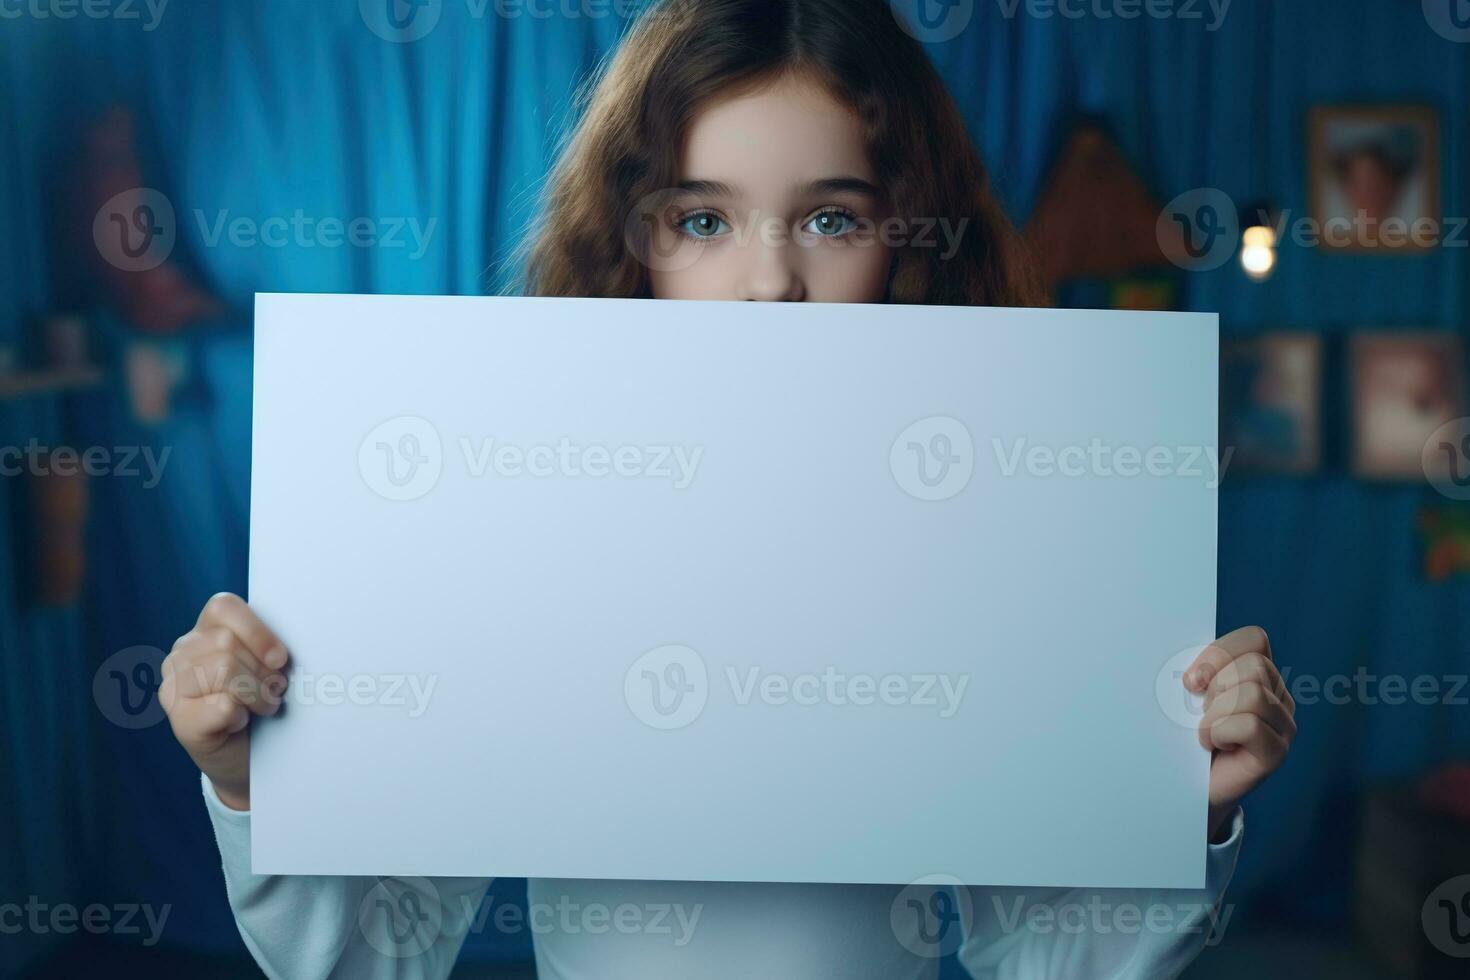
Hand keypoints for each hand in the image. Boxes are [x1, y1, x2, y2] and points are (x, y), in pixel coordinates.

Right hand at [160, 593, 289, 810]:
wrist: (249, 759)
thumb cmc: (259, 705)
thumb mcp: (265, 667)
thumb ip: (264, 647)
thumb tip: (281, 651)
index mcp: (203, 632)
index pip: (223, 607)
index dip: (257, 631)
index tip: (280, 658)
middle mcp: (180, 655)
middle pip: (228, 643)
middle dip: (262, 671)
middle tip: (272, 691)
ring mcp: (173, 688)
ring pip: (224, 669)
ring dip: (256, 693)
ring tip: (261, 706)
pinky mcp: (180, 720)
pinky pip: (223, 705)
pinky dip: (242, 715)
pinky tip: (239, 723)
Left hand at [1184, 626, 1295, 842]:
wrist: (1185, 784)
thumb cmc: (1186, 734)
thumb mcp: (1188, 695)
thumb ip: (1198, 673)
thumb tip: (1191, 673)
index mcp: (1259, 675)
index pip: (1255, 639)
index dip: (1219, 653)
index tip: (1191, 680)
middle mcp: (1278, 697)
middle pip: (1254, 665)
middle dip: (1217, 686)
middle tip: (1203, 712)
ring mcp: (1283, 725)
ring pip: (1252, 693)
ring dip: (1215, 713)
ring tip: (1207, 731)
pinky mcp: (1276, 752)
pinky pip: (1249, 725)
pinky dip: (1219, 732)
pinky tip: (1213, 745)